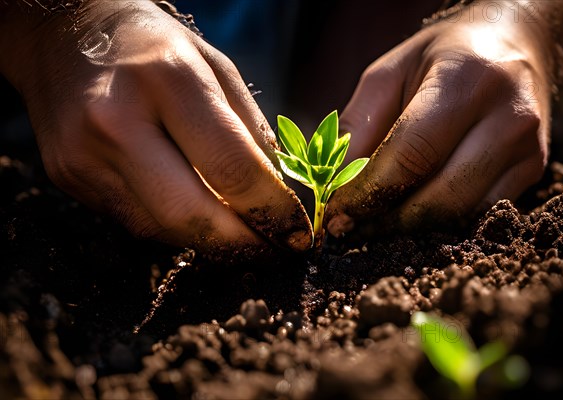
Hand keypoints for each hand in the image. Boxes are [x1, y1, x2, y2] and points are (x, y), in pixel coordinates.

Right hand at [0, 0, 311, 257]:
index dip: (273, 212)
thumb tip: (279, 195)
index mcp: (168, 79)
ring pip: (163, 229)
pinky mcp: (68, 178)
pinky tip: (196, 215)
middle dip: (242, 245)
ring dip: (211, 241)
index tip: (297, 233)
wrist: (62, 36)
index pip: (232, 168)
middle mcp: (117, 121)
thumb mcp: (216, 67)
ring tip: (241, 236)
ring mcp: (84, 155)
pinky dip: (174, 227)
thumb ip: (250, 130)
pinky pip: (136, 222)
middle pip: (191, 215)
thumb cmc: (155, 47)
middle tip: (274, 252)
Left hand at [327, 1, 558, 235]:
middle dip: (386, 221)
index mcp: (467, 81)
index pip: (411, 155)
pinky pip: (478, 214)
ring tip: (375, 223)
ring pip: (459, 214)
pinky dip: (440, 222)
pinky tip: (412, 213)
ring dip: (410, 228)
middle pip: (439, 196)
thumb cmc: (442, 57)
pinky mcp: (533, 170)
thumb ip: (359, 125)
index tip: (336, 214)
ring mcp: (527, 149)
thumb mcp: (388, 74)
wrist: (513, 45)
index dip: (368, 193)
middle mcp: (508, 117)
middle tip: (351, 229)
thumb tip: (336, 185)